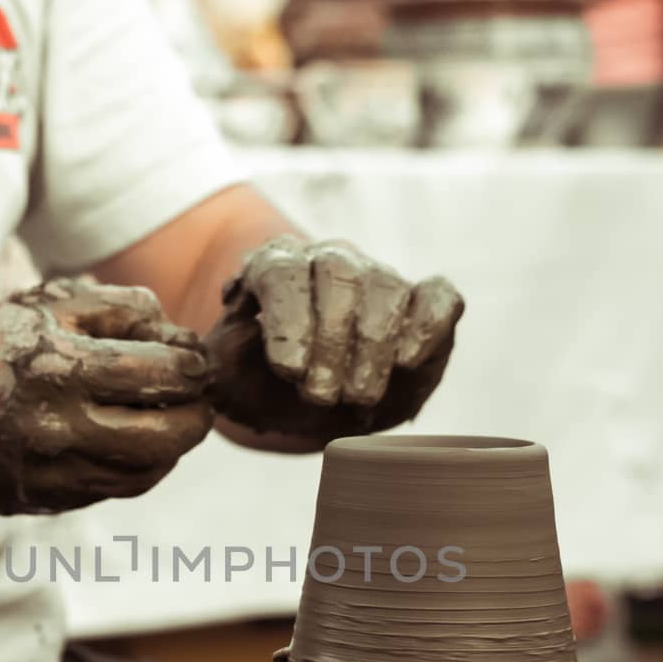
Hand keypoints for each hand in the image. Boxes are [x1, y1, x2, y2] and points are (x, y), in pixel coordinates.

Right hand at [0, 280, 211, 517]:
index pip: (160, 375)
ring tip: (170, 420)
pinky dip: (139, 469)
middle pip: (167, 437)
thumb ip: (115, 309)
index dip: (194, 368)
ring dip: (171, 447)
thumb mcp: (41, 304)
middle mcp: (58, 428)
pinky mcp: (44, 501)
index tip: (197, 362)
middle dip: (196, 416)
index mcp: (60, 369)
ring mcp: (51, 472)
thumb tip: (175, 335)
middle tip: (199, 399)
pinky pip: (114, 490)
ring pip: (146, 472)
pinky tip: (137, 445)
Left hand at [205, 238, 462, 443]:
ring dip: (373, 349)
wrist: (311, 400)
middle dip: (331, 341)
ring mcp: (381, 277)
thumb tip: (236, 342)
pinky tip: (408, 361)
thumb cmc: (264, 385)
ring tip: (358, 398)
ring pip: (386, 290)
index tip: (289, 372)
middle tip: (321, 396)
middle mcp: (329, 261)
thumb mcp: (230, 378)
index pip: (282, 273)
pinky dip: (429, 326)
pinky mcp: (425, 302)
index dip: (288, 321)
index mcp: (274, 267)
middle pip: (338, 276)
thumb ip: (224, 361)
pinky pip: (438, 297)